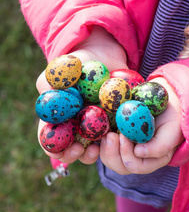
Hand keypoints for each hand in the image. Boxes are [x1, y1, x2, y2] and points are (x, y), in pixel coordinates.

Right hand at [36, 26, 127, 164]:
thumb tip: (47, 97)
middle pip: (72, 150)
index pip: (51, 141)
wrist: (104, 56)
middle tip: (86, 150)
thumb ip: (48, 81)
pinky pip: (115, 135)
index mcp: (59, 118)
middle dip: (77, 155)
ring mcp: (95, 126)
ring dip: (97, 151)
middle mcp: (75, 126)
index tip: (67, 149)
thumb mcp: (59, 68)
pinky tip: (120, 134)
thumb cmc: (78, 62)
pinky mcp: (113, 123)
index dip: (56, 150)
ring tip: (104, 143)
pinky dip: (117, 139)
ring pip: (93, 148)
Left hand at [100, 77, 183, 173]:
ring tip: (108, 133)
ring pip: (109, 160)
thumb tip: (138, 153)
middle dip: (112, 153)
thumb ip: (160, 146)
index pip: (136, 166)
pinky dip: (100, 141)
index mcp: (152, 160)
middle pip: (120, 167)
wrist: (164, 102)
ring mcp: (125, 149)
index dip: (127, 154)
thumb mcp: (171, 131)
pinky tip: (103, 131)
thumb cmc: (172, 117)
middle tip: (111, 135)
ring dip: (105, 148)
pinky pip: (103, 147)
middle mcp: (138, 158)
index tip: (124, 135)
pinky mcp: (115, 139)